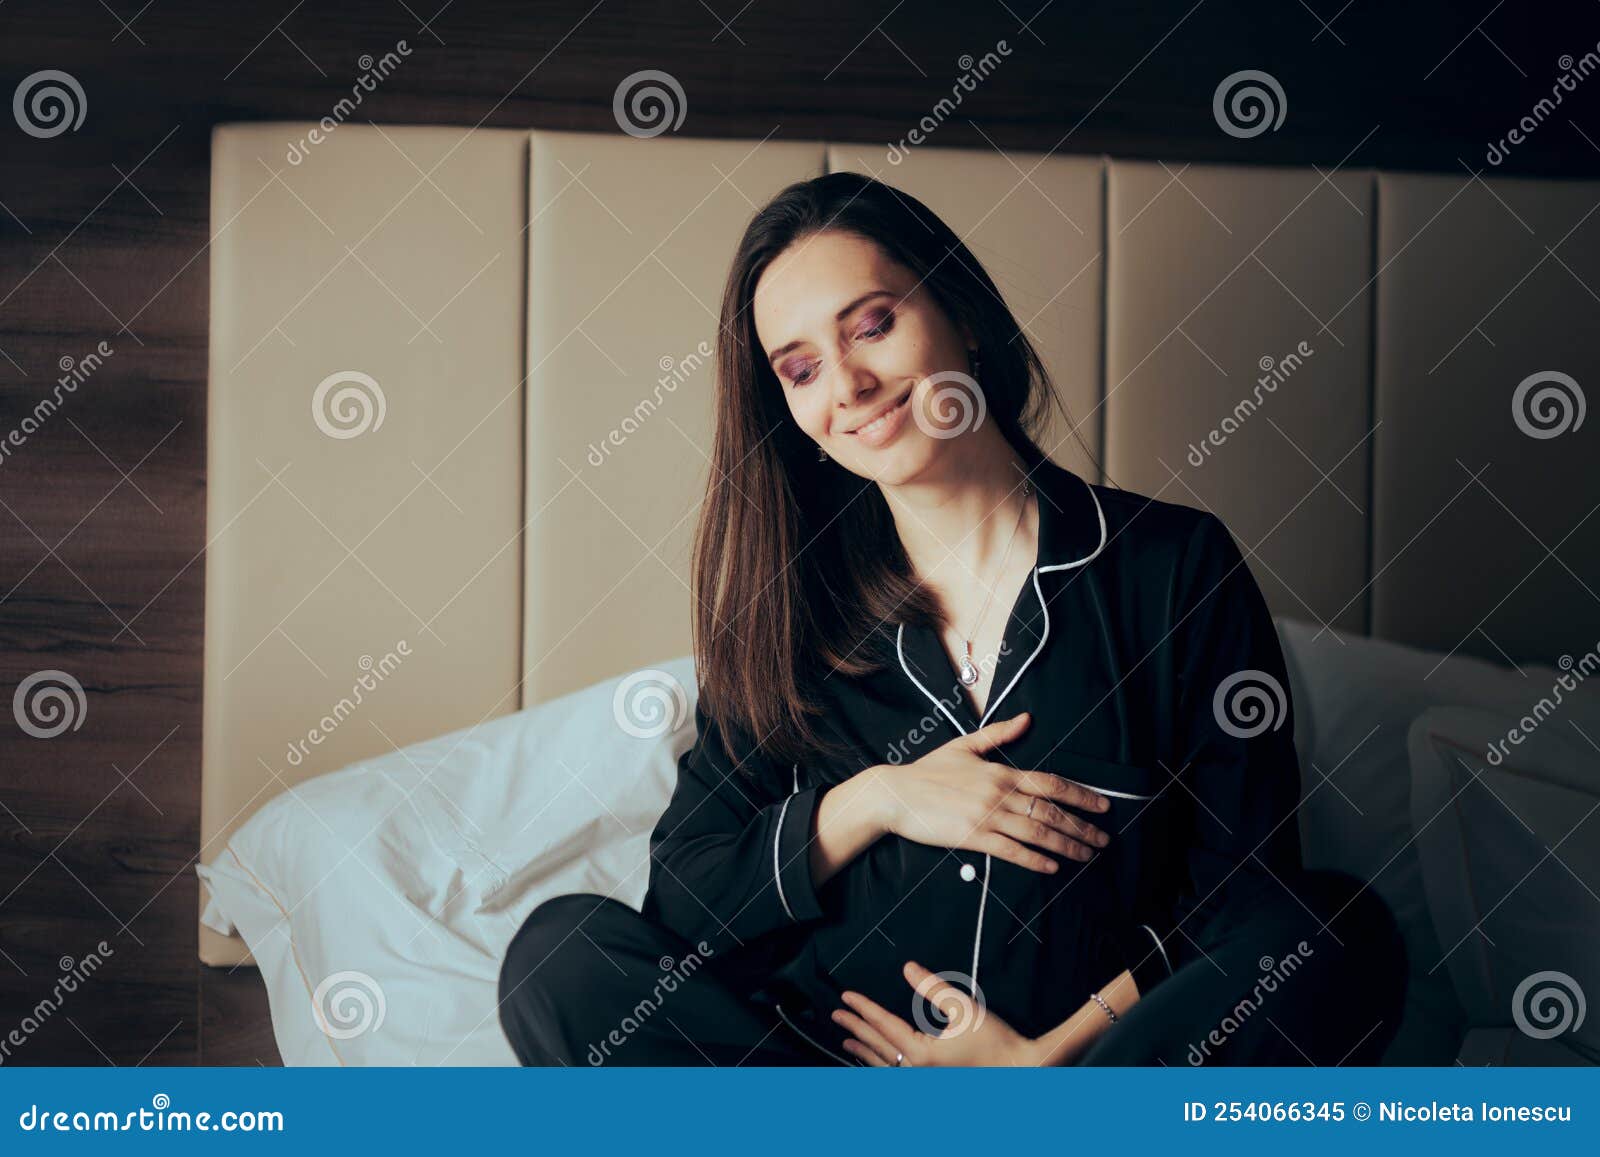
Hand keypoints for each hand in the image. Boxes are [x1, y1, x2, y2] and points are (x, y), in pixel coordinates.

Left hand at [832, 961, 1036, 1066]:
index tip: (846, 997)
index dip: (863, 1009)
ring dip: (864, 1052)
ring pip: (884, 1067)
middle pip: (877, 1047)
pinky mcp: (931, 1087)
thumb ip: (933, 987)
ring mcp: (923, 1084)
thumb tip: (909, 968)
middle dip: (856, 1029)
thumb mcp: (964, 1008)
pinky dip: (882, 1068)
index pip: (883, 1025)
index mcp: (922, 1054)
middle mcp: (916, 1073)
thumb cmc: (996, 1044)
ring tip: (847, 1042)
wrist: (1021, 1073)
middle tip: (837, 1015)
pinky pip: (898, 1076)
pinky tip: (877, 1063)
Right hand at [869, 711, 1112, 873]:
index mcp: (1000, 772)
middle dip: (1082, 827)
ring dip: (1067, 846)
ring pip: (1037, 833)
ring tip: (1087, 856)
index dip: (1081, 795)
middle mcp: (999, 794)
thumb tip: (1027, 718)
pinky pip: (1011, 851)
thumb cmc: (929, 771)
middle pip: (1051, 812)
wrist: (896, 794)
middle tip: (1104, 840)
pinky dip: (1034, 860)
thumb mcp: (965, 746)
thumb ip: (999, 734)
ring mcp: (987, 817)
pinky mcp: (973, 838)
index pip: (1050, 783)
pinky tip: (1052, 868)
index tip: (1103, 806)